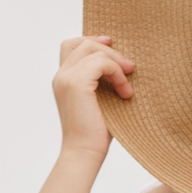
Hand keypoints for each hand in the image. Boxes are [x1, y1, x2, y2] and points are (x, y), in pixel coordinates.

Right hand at [53, 34, 134, 157]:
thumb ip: (103, 80)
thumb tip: (125, 63)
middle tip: (130, 67)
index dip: (91, 40)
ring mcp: (66, 78)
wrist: (85, 152)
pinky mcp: (76, 83)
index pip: (71, 45)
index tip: (112, 45)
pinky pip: (101, 63)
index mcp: (63, 79)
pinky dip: (116, 72)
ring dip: (116, 63)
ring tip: (127, 85)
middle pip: (83, 44)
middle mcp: (61, 76)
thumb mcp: (100, 100)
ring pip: (93, 50)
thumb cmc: (96, 132)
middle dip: (110, 51)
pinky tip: (124, 91)